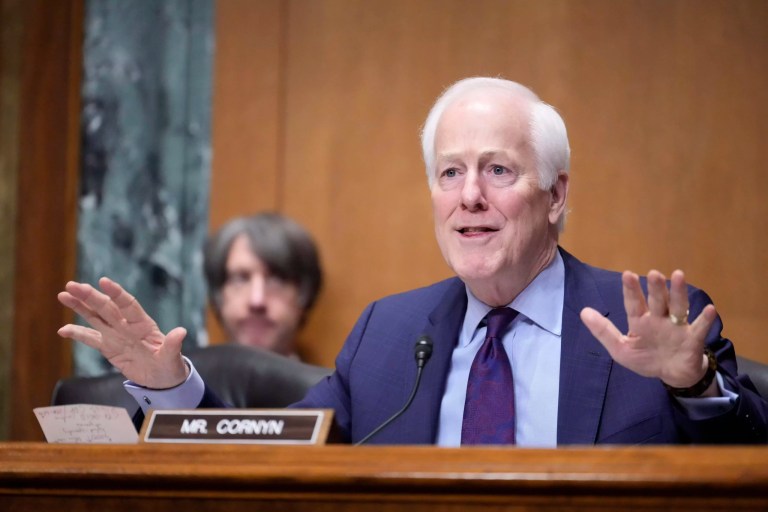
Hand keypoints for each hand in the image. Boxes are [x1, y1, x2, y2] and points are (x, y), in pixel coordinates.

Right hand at [57, 277, 188, 388]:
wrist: (162, 378)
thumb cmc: (170, 364)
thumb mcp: (173, 357)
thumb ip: (173, 345)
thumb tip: (182, 332)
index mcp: (143, 324)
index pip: (128, 305)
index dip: (116, 293)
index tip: (103, 281)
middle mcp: (127, 325)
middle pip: (107, 308)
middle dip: (90, 296)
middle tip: (72, 285)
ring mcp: (116, 335)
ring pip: (95, 317)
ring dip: (80, 307)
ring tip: (63, 295)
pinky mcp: (108, 347)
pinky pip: (90, 339)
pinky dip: (77, 334)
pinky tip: (63, 330)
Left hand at [580, 270, 717, 393]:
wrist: (672, 375)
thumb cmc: (646, 358)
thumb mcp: (621, 348)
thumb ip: (603, 331)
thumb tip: (583, 312)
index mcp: (640, 320)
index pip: (634, 303)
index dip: (631, 290)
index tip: (627, 274)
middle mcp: (659, 318)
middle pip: (657, 300)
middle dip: (655, 287)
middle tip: (653, 273)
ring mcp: (677, 327)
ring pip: (678, 306)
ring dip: (678, 292)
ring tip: (678, 275)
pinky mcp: (693, 338)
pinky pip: (699, 327)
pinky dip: (704, 319)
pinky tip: (709, 309)